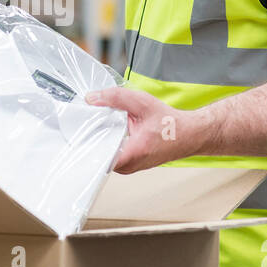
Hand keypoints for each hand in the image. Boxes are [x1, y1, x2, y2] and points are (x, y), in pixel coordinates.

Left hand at [85, 86, 201, 173]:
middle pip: (98, 154)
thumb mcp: (141, 102)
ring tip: (102, 124)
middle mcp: (129, 166)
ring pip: (105, 155)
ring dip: (102, 139)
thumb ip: (115, 98)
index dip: (85, 143)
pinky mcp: (130, 165)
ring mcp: (129, 168)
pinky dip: (110, 142)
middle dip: (92, 137)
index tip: (77, 132)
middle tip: (88, 121)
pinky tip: (111, 130)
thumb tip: (91, 98)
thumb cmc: (170, 123)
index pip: (98, 157)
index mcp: (132, 153)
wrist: (189, 134)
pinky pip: (112, 155)